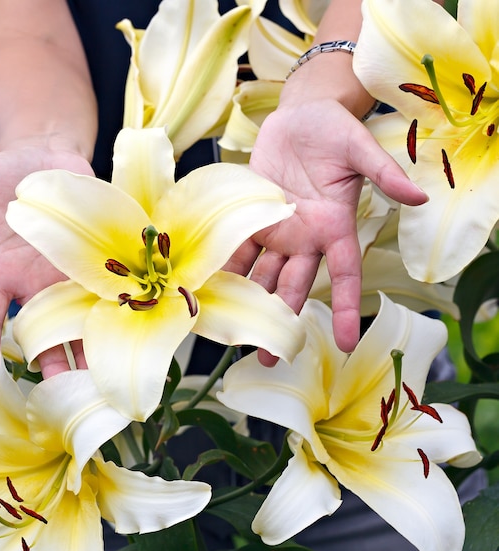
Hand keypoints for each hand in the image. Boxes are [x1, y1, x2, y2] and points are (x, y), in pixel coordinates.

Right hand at [0, 145, 92, 391]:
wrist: (44, 156)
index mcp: (1, 276)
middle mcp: (37, 284)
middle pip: (44, 333)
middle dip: (53, 365)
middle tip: (65, 399)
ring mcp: (69, 273)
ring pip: (80, 320)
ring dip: (91, 348)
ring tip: (105, 380)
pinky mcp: (97, 257)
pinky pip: (107, 287)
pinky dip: (116, 308)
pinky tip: (130, 333)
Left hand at [227, 98, 427, 359]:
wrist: (299, 115)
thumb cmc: (334, 128)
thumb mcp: (359, 147)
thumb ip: (383, 173)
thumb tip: (419, 195)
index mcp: (334, 227)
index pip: (345, 275)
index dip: (345, 308)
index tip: (346, 343)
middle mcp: (305, 237)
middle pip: (295, 287)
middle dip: (284, 321)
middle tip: (269, 357)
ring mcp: (277, 232)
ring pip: (263, 275)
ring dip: (250, 304)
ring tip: (235, 334)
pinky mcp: (252, 218)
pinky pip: (238, 248)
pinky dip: (226, 268)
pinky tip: (211, 290)